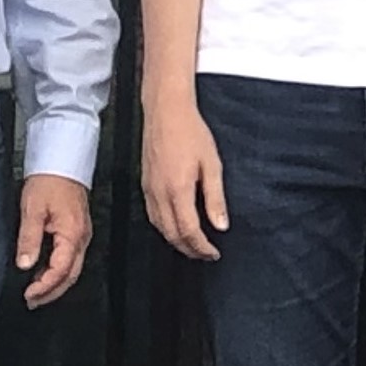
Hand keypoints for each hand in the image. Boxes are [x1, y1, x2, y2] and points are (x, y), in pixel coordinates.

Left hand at [16, 174, 92, 307]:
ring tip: (35, 293)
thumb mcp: (32, 210)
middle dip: (51, 292)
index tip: (28, 294)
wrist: (61, 163)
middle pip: (70, 275)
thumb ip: (29, 239)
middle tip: (32, 302)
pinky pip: (70, 259)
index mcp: (72, 234)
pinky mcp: (77, 232)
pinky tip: (43, 273)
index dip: (45, 286)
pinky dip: (57, 271)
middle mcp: (81, 238)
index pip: (60, 270)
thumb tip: (24, 264)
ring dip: (54, 284)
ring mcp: (81, 235)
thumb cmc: (49, 182)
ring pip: (72, 269)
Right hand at [142, 97, 227, 260]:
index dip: (202, 247)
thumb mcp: (212, 164)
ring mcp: (149, 189)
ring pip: (159, 228)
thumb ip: (215, 198)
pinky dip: (164, 228)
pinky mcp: (144, 183)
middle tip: (205, 254)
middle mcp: (159, 194)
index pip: (189, 231)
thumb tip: (221, 225)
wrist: (166, 111)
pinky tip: (174, 227)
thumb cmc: (191, 132)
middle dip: (189, 250)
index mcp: (178, 190)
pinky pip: (152, 215)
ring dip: (176, 241)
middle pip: (172, 235)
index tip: (214, 253)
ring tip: (192, 246)